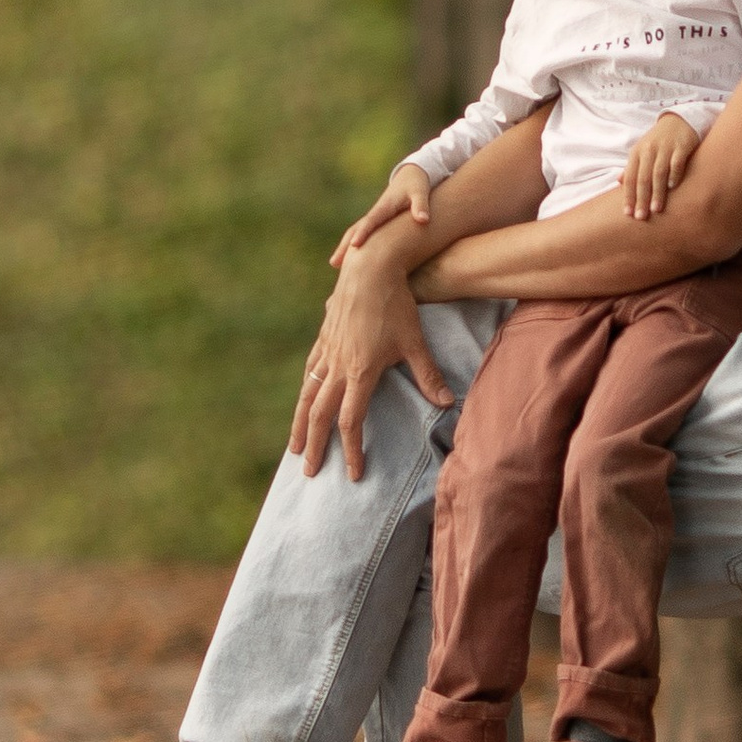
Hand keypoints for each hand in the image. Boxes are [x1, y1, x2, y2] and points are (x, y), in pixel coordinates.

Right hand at [291, 228, 454, 479]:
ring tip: (294, 446)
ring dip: (300, 423)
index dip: (352, 450)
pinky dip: (306, 389)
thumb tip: (447, 404)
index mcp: (360, 372)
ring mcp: (327, 350)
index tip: (354, 474)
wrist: (370, 267)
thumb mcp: (415, 342)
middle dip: (315, 446)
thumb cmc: (397, 304)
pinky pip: (310, 369)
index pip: (351, 421)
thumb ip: (428, 375)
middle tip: (307, 472)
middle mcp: (338, 365)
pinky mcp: (325, 336)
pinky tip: (304, 397)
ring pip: (308, 394)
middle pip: (320, 414)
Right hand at [330, 161, 433, 266]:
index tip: (355, 245)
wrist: (410, 175)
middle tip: (334, 262)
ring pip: (356, 232)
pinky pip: (364, 234)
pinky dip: (354, 244)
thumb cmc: (416, 184)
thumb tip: (423, 220)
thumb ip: (421, 205)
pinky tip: (350, 259)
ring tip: (334, 264)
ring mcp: (375, 218)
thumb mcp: (420, 192)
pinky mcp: (378, 222)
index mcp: (385, 206)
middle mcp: (376, 213)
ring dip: (345, 247)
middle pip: (356, 229)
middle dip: (345, 245)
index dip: (363, 232)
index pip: (371, 221)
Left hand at [621, 111, 704, 219]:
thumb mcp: (642, 151)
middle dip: (641, 199)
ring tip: (656, 209)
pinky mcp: (681, 146)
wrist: (679, 121)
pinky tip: (672, 187)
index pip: (630, 178)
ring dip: (657, 192)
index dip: (628, 196)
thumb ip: (632, 167)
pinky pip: (676, 163)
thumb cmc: (658, 141)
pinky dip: (674, 175)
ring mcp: (665, 148)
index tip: (628, 213)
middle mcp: (649, 150)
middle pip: (643, 178)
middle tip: (641, 217)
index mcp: (636, 153)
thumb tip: (619, 181)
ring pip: (659, 172)